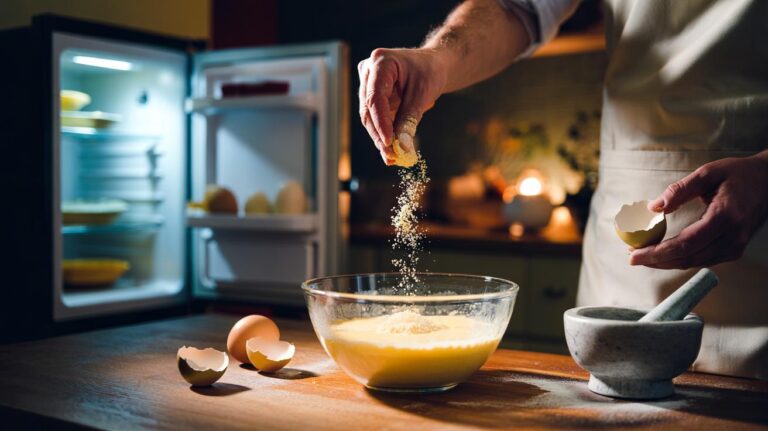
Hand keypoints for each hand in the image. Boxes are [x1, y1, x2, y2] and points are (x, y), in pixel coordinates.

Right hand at [358, 48, 446, 163]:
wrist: (434, 65)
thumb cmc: (430, 72)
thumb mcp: (424, 93)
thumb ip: (410, 118)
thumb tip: (402, 146)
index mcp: (381, 62)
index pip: (375, 97)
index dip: (381, 122)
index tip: (389, 142)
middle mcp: (369, 72)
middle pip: (368, 109)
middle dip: (379, 135)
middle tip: (391, 156)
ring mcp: (368, 84)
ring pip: (369, 117)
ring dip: (380, 138)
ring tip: (392, 157)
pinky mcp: (372, 97)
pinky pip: (375, 119)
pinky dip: (384, 134)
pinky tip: (392, 150)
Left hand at [630, 151, 767, 268]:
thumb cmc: (737, 174)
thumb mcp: (708, 173)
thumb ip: (680, 190)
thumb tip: (653, 208)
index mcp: (726, 217)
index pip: (686, 243)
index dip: (657, 252)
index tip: (633, 254)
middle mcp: (733, 237)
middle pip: (687, 257)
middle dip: (656, 260)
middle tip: (631, 256)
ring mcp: (735, 247)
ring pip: (693, 262)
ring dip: (665, 262)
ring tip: (641, 254)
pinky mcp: (734, 250)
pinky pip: (701, 259)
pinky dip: (679, 258)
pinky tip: (662, 253)